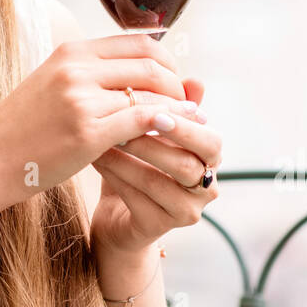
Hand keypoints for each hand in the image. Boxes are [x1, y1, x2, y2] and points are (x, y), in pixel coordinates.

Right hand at [0, 34, 207, 208]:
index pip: (139, 42)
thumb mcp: (52, 85)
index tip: (175, 80)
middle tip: (187, 104)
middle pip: (151, 64)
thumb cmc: (21, 130)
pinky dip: (163, 125)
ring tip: (189, 121)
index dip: (167, 60)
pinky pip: (140, 121)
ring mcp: (81, 99)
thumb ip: (90, 75)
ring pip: (151, 93)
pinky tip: (173, 134)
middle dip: (177, 84)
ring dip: (177, 108)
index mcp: (71, 52)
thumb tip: (134, 73)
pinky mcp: (86, 131)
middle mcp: (77, 68)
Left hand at [90, 76, 221, 257]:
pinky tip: (95, 157)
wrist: (118, 212)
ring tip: (103, 135)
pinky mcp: (157, 228)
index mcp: (209, 160)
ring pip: (158, 180)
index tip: (153, 105)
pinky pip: (136, 199)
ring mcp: (184, 211)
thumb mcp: (155, 131)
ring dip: (128, 156)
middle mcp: (205, 188)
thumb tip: (196, 78)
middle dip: (156, 140)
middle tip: (128, 120)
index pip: (210, 139)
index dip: (185, 123)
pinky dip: (115, 174)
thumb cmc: (139, 161)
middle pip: (189, 163)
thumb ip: (172, 105)